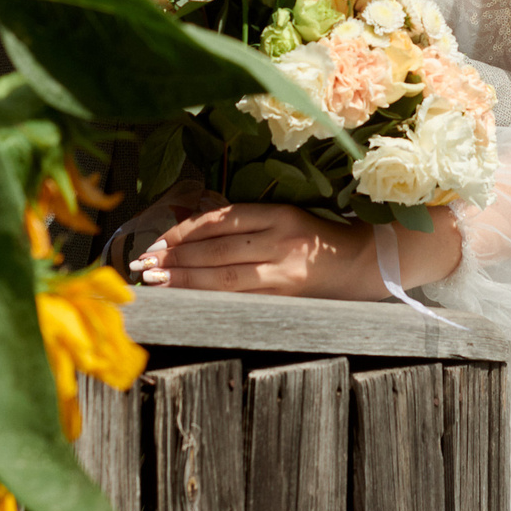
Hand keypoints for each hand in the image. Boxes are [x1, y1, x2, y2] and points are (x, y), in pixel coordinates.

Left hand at [132, 203, 460, 299]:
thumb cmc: (318, 240)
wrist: (366, 264)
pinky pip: (239, 295)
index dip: (184, 231)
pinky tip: (189, 297)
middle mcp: (280, 238)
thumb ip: (245, 224)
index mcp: (279, 213)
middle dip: (176, 257)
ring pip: (223, 275)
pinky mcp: (286, 293)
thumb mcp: (285, 219)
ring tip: (156, 282)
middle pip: (216, 248)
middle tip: (144, 265)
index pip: (220, 219)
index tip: (156, 241)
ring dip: (185, 278)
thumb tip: (189, 228)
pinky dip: (209, 295)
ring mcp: (284, 269)